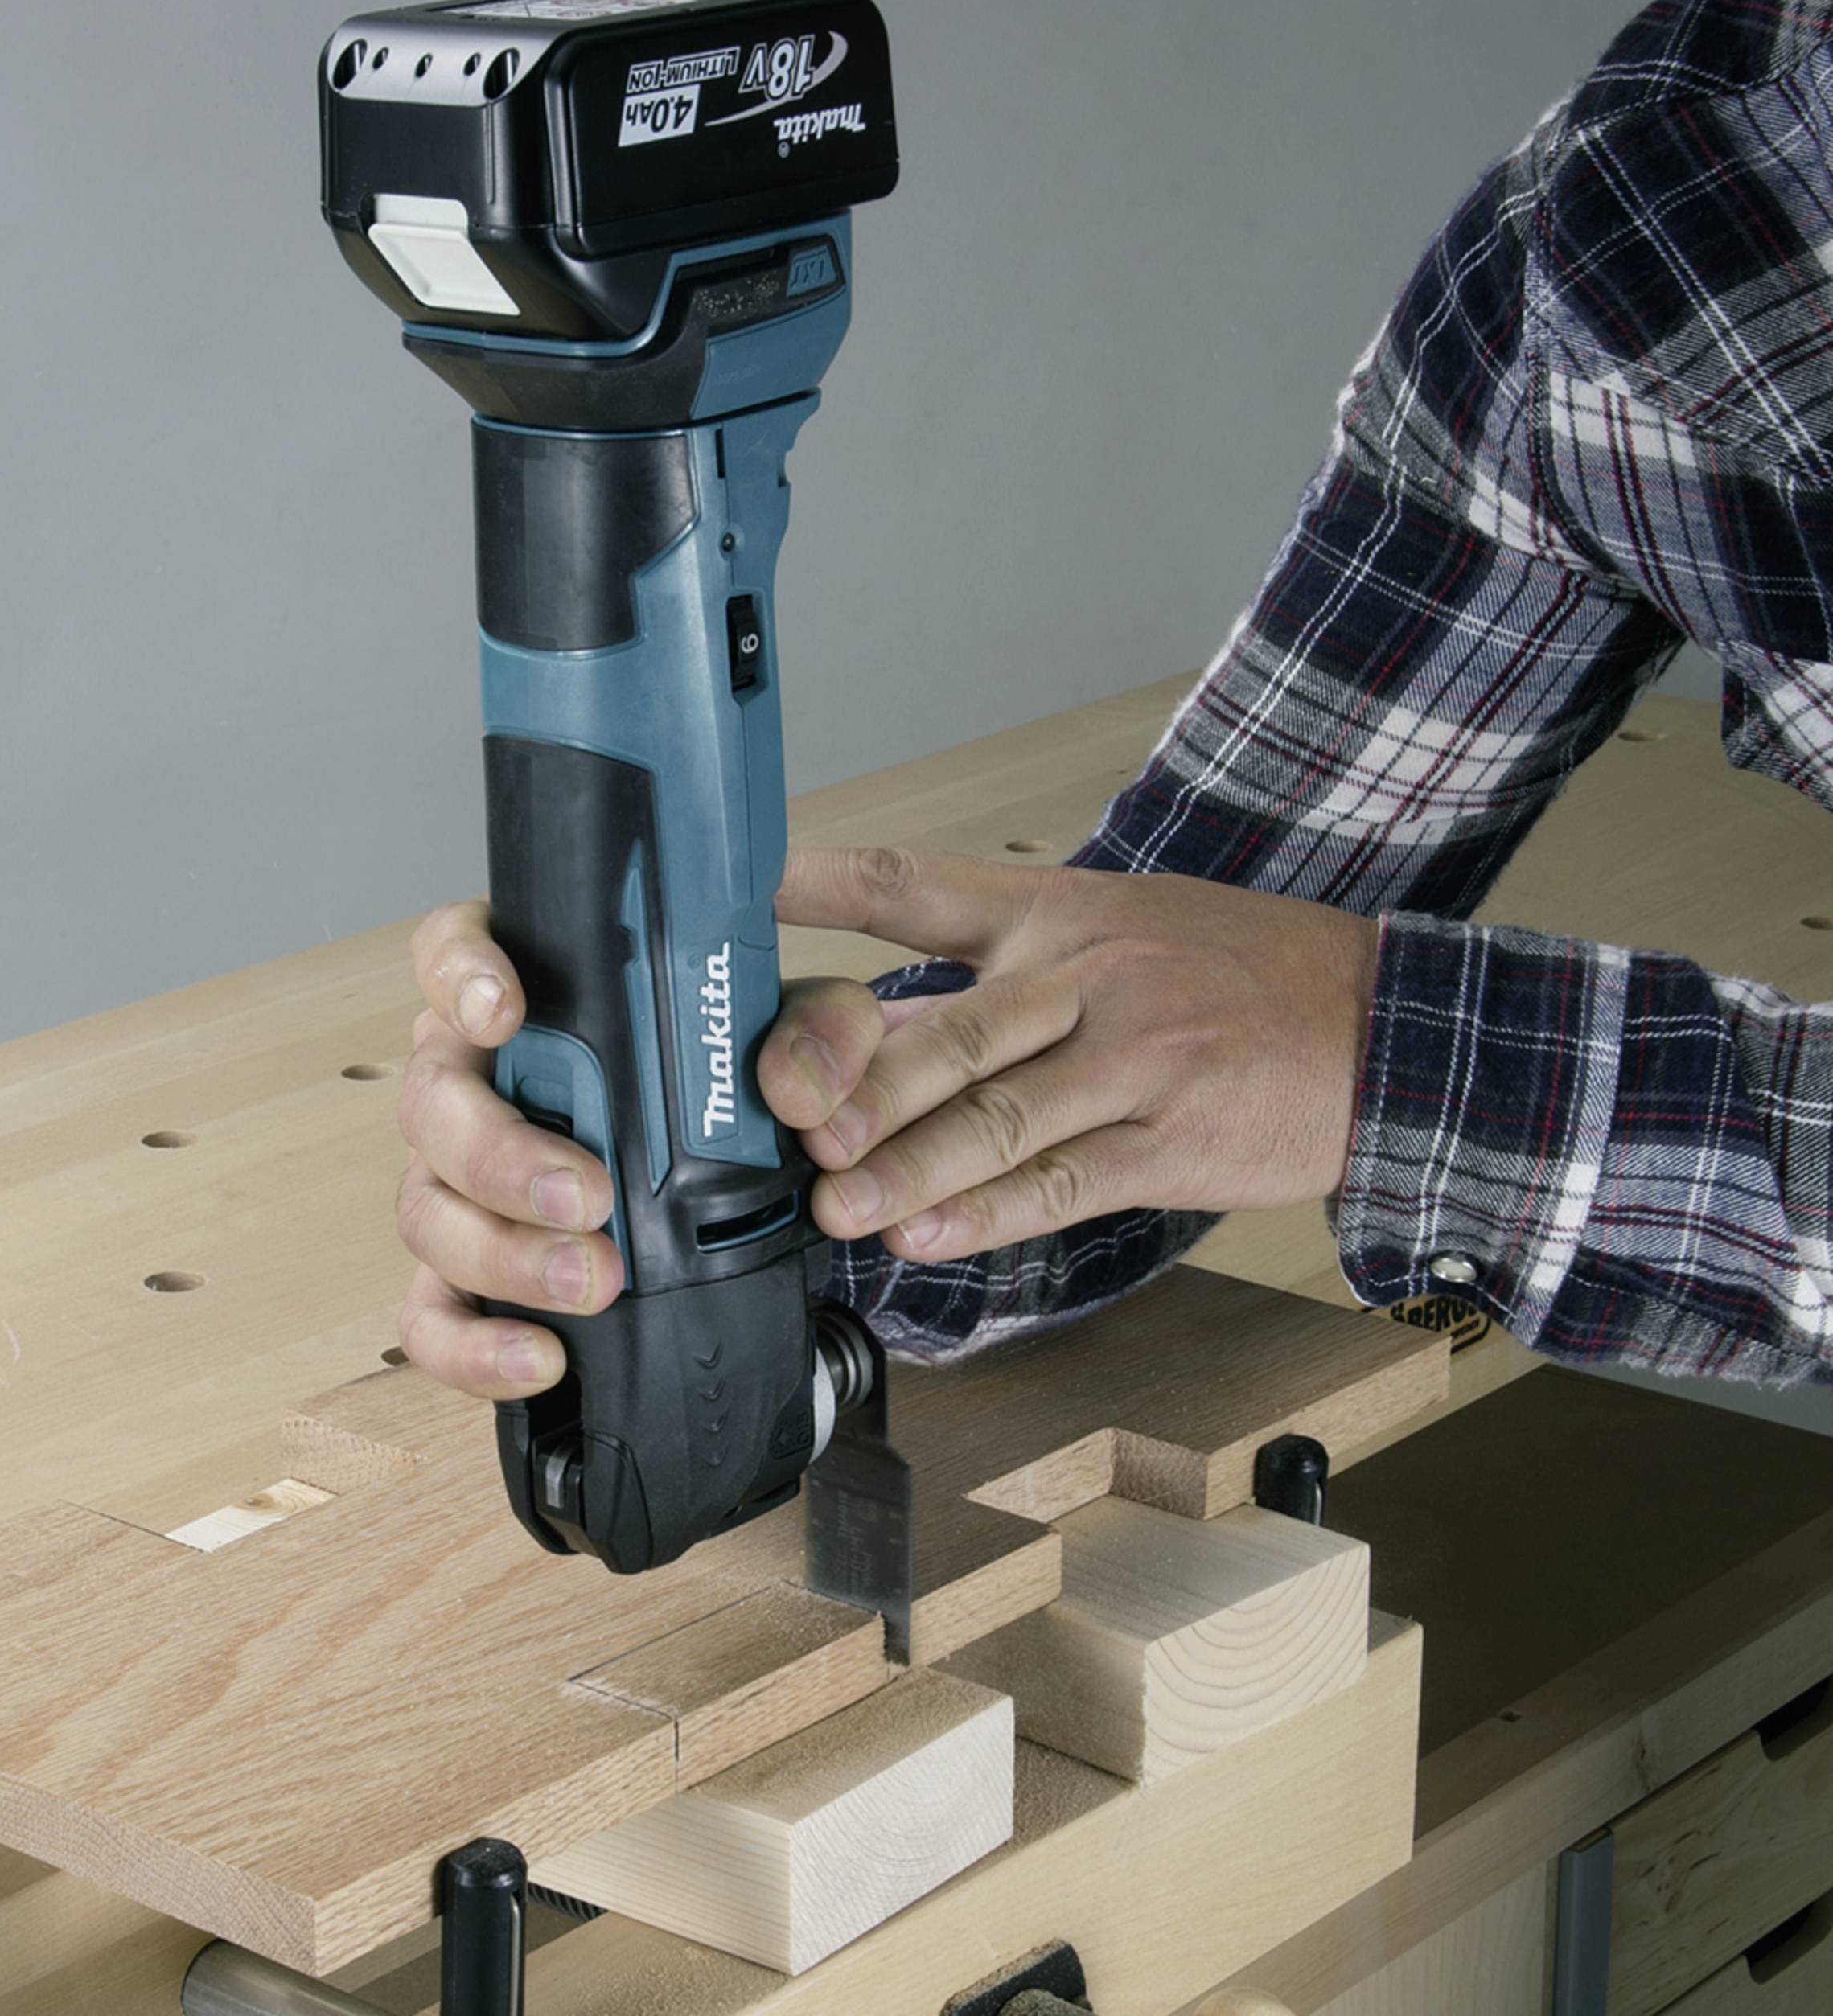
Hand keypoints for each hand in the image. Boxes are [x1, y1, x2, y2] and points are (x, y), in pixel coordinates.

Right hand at [393, 898, 883, 1399]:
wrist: (740, 1177)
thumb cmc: (735, 1085)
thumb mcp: (795, 1040)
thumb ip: (820, 1031)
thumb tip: (798, 1085)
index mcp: (535, 1000)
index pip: (456, 952)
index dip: (460, 974)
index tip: (505, 1010)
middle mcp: (478, 1084)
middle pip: (435, 1102)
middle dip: (503, 1154)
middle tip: (591, 1195)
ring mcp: (461, 1184)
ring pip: (429, 1210)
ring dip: (505, 1253)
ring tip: (595, 1281)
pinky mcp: (467, 1275)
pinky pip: (436, 1316)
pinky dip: (476, 1346)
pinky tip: (540, 1359)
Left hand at [777, 848, 1379, 1261]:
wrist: (1376, 1023)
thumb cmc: (1229, 975)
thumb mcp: (1116, 931)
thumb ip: (995, 975)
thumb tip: (872, 1034)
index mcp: (1057, 914)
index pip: (920, 886)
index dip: (824, 883)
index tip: (744, 887)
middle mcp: (1087, 975)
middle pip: (952, 1030)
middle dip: (863, 1085)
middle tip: (790, 1126)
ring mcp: (1136, 1060)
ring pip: (1001, 1117)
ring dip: (909, 1169)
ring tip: (837, 1206)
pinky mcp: (1174, 1140)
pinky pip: (1067, 1182)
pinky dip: (991, 1214)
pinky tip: (928, 1237)